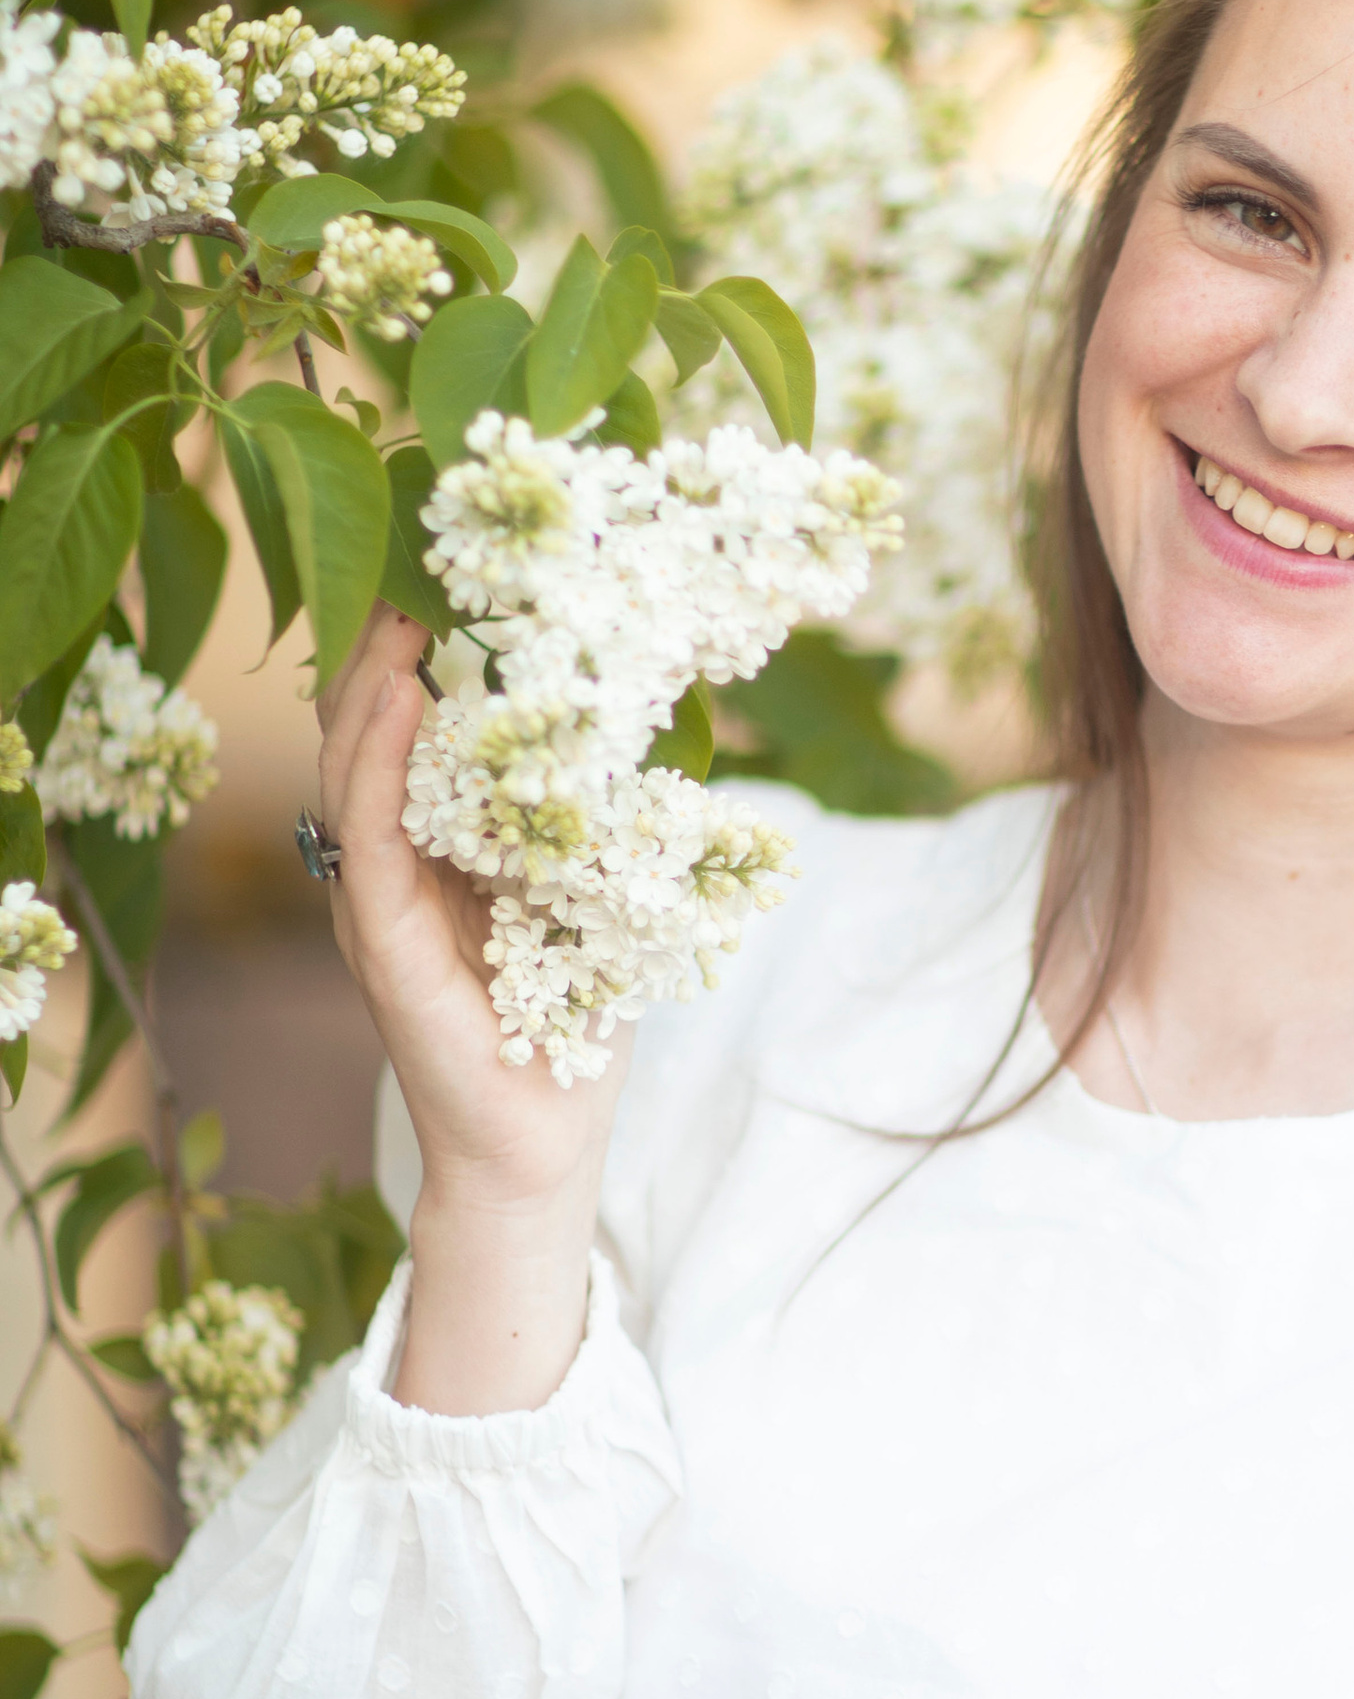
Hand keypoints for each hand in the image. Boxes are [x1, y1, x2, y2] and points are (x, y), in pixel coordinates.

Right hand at [316, 610, 623, 1407]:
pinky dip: (383, 763)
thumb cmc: (573, 1024)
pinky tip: (405, 700)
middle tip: (413, 555)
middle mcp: (391, 866)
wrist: (542, 1144)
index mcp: (436, 851)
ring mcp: (375, 903)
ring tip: (401, 603)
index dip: (414, 651)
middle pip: (362, 732)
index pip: (405, 732)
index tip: (446, 570)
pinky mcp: (381, 944)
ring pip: (352, 769)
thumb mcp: (594, 896)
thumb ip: (595, 819)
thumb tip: (655, 722)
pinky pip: (368, 835)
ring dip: (373, 681)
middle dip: (381, 643)